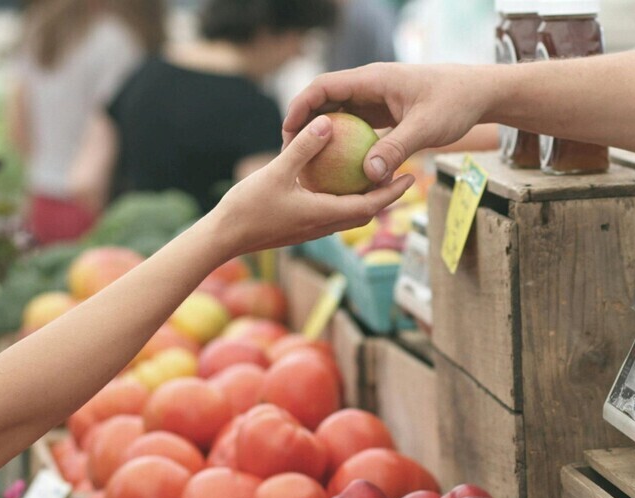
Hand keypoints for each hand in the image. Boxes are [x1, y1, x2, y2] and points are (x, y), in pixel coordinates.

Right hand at [214, 114, 414, 256]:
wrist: (223, 238)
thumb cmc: (247, 207)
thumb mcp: (276, 172)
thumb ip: (303, 148)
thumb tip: (327, 122)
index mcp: (324, 214)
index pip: (370, 206)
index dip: (393, 192)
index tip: (411, 177)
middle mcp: (323, 225)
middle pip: (365, 212)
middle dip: (387, 196)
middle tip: (403, 175)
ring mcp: (311, 229)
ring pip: (349, 214)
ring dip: (366, 199)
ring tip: (376, 177)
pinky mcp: (300, 227)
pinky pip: (331, 212)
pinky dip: (343, 199)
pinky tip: (336, 181)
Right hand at [283, 63, 493, 183]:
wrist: (479, 94)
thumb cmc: (455, 103)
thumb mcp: (426, 128)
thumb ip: (396, 149)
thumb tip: (368, 175)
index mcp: (373, 80)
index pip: (324, 87)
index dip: (301, 107)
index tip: (288, 132)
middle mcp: (370, 86)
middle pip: (326, 101)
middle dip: (306, 124)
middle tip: (291, 154)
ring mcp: (377, 99)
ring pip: (341, 115)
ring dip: (325, 136)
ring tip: (310, 164)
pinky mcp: (386, 113)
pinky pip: (358, 127)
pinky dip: (347, 144)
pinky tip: (341, 170)